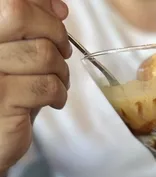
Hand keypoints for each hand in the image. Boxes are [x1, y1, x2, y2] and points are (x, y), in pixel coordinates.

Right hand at [0, 0, 70, 172]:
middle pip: (20, 14)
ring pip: (43, 54)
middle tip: (63, 52)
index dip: (41, 5)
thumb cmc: (7, 97)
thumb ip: (32, 31)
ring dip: (62, 71)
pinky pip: (47, 85)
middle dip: (54, 32)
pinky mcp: (2, 100)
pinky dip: (60, 94)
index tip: (59, 14)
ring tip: (58, 83)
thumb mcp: (17, 59)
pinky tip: (54, 101)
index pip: (12, 2)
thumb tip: (58, 6)